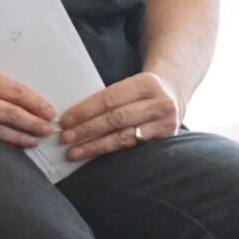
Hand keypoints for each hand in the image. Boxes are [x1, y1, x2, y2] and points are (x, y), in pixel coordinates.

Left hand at [59, 72, 181, 161]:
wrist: (174, 94)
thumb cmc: (140, 91)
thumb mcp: (129, 85)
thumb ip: (108, 98)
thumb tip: (72, 116)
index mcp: (146, 83)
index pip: (109, 98)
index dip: (85, 111)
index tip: (65, 120)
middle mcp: (159, 103)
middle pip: (116, 119)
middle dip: (87, 129)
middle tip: (65, 137)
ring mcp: (165, 123)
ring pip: (124, 136)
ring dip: (96, 145)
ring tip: (74, 151)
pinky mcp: (167, 139)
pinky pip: (133, 147)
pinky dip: (111, 151)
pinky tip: (95, 155)